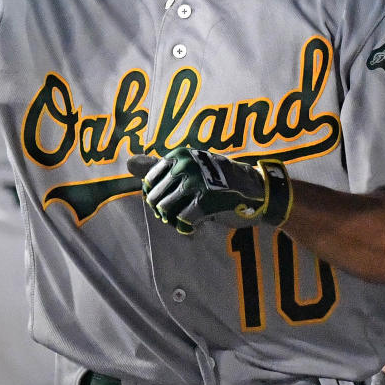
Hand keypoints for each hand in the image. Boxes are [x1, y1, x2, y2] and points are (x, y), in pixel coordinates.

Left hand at [128, 148, 291, 233]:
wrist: (256, 190)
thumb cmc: (220, 180)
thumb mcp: (189, 168)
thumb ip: (158, 167)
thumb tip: (128, 162)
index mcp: (179, 155)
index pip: (149, 183)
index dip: (158, 198)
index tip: (175, 202)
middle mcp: (184, 165)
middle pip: (155, 200)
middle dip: (166, 212)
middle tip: (183, 214)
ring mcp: (195, 183)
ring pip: (166, 211)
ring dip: (177, 221)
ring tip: (191, 220)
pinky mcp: (205, 201)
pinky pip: (183, 221)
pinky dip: (189, 229)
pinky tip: (199, 228)